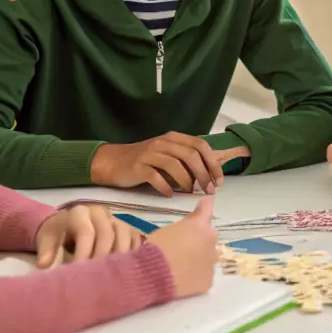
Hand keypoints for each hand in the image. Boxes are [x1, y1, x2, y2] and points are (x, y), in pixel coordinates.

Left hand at [34, 204, 145, 267]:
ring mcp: (115, 218)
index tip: (80, 272)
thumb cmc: (57, 234)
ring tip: (112, 274)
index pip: (86, 232)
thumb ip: (46, 251)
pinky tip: (126, 268)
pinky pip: (135, 237)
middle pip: (107, 233)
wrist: (67, 225)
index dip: (84, 253)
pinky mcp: (126, 226)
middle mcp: (100, 212)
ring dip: (120, 255)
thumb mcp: (46, 241)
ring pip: (124, 233)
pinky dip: (132, 252)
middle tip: (97, 277)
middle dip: (102, 256)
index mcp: (79, 213)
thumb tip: (45, 265)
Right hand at [90, 133, 228, 195]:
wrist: (113, 162)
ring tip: (191, 192)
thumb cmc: (144, 161)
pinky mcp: (138, 166)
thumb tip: (211, 174)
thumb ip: (186, 160)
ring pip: (175, 165)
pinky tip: (169, 194)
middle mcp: (163, 142)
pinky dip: (166, 187)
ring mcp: (150, 153)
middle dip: (204, 174)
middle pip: (191, 155)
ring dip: (187, 181)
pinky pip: (156, 176)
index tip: (219, 180)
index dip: (212, 163)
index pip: (200, 145)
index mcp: (174, 138)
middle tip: (208, 190)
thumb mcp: (167, 154)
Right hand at [147, 196, 218, 298]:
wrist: (153, 277)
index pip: (207, 208)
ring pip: (209, 257)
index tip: (206, 203)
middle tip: (185, 246)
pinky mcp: (208, 282)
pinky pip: (204, 276)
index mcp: (200, 226)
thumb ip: (184, 225)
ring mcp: (211, 264)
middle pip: (210, 237)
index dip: (205, 206)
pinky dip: (197, 276)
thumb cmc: (156, 249)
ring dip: (201, 258)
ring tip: (183, 266)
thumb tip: (191, 224)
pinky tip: (183, 280)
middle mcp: (211, 242)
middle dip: (201, 239)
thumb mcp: (167, 230)